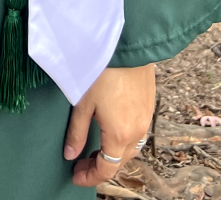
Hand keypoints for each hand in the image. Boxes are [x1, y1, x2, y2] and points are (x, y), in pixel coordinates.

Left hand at [64, 64, 154, 188]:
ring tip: (95, 149)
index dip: (90, 176)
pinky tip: (111, 131)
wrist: (127, 44)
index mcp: (119, 134)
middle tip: (81, 162)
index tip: (75, 176)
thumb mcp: (82, 102)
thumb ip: (76, 132)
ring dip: (114, 154)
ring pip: (131, 149)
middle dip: (100, 166)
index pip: (107, 168)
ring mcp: (146, 119)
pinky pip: (138, 134)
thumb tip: (71, 155)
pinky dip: (124, 140)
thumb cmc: (102, 70)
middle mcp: (137, 131)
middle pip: (120, 161)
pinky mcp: (149, 107)